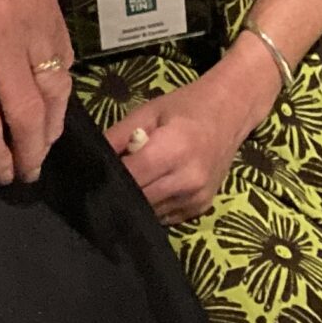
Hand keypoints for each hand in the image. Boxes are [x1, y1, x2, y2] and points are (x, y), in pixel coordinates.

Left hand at [0, 0, 72, 185]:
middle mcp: (1, 35)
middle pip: (28, 114)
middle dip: (29, 153)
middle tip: (26, 174)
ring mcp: (32, 17)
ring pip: (56, 89)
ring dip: (53, 127)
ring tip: (43, 147)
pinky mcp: (50, 2)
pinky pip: (65, 56)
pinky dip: (62, 87)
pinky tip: (53, 103)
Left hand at [105, 44, 278, 223]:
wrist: (231, 114)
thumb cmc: (186, 107)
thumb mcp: (148, 112)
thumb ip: (118, 136)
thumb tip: (93, 158)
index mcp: (174, 149)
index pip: (130, 176)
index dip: (108, 178)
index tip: (90, 176)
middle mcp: (188, 179)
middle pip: (139, 199)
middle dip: (119, 192)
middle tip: (105, 182)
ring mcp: (197, 197)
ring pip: (151, 212)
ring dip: (136, 201)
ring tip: (128, 183)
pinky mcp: (202, 207)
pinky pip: (166, 215)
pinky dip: (153, 205)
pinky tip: (150, 188)